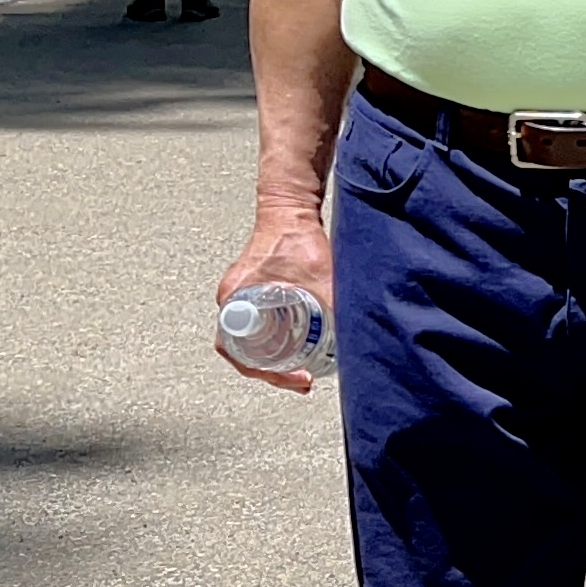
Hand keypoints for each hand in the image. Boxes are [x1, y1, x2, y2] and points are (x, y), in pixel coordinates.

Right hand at [216, 205, 333, 393]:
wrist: (291, 205)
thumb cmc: (296, 234)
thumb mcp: (320, 274)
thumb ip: (335, 303)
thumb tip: (353, 335)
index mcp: (235, 297)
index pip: (235, 349)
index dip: (262, 371)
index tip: (292, 376)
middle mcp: (232, 301)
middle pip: (243, 351)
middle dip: (270, 372)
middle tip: (301, 380)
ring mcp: (240, 297)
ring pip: (248, 342)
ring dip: (270, 360)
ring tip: (298, 372)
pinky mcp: (252, 293)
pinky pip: (254, 328)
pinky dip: (270, 344)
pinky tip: (291, 351)